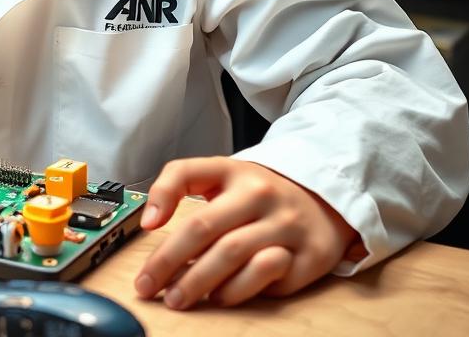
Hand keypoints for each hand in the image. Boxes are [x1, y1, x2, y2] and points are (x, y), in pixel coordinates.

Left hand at [134, 158, 358, 309]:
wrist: (323, 204)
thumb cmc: (259, 194)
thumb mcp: (222, 175)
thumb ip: (181, 184)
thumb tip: (149, 221)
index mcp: (233, 170)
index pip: (186, 173)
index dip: (161, 196)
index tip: (145, 227)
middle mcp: (260, 194)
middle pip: (205, 226)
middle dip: (170, 260)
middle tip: (147, 285)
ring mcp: (286, 225)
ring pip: (233, 254)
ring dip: (199, 280)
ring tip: (176, 298)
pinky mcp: (308, 257)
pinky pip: (266, 276)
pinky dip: (237, 290)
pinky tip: (219, 297)